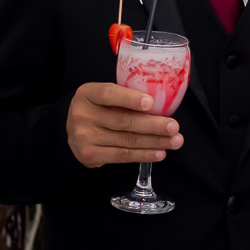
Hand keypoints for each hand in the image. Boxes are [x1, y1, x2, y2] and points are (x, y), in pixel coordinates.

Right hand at [66, 82, 183, 167]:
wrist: (75, 128)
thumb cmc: (100, 108)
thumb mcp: (106, 96)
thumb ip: (127, 96)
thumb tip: (163, 103)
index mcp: (88, 93)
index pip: (108, 94)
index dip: (130, 98)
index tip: (150, 103)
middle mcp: (82, 115)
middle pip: (123, 121)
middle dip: (153, 125)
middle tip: (173, 127)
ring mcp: (84, 137)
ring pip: (126, 140)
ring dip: (154, 142)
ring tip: (174, 141)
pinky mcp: (89, 155)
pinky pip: (121, 156)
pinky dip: (143, 155)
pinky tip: (159, 153)